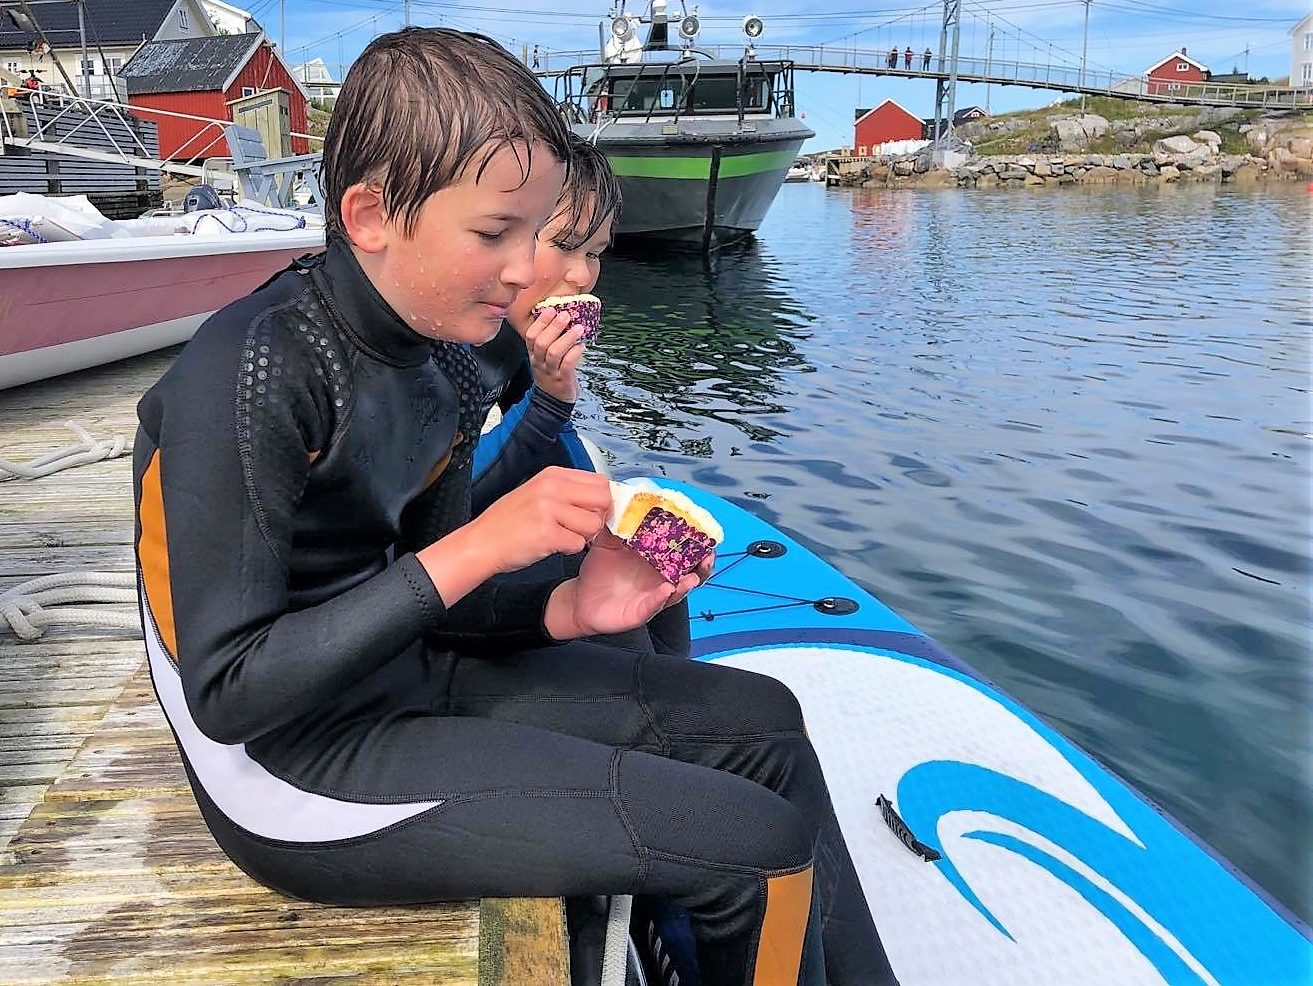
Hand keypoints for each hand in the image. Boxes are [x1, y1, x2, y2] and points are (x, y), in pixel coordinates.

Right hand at [471, 466, 611, 574]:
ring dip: (582, 536)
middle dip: (597, 517)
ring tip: (560, 536)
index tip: (591, 512)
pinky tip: (551, 545)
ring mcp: (549, 510)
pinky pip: (578, 544)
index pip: (600, 481)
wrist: (481, 542)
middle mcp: (552, 488)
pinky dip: (569, 550)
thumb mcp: (538, 493)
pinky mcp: (547, 534)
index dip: (601, 501)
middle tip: (579, 528)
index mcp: (553, 475)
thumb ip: (568, 492)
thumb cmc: (509, 522)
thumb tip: (603, 499)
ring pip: (593, 524)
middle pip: (603, 499)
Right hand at [524, 306, 585, 401]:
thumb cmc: (552, 375)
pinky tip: (581, 346)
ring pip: (554, 353)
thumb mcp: (545, 358)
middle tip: (566, 315)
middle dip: (553, 327)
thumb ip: (550, 341)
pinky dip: (574, 354)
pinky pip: (567, 365)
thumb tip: (561, 318)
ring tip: (578, 328)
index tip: (550, 310)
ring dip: (567, 338)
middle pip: (542, 343)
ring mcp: (551, 372)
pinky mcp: (563, 380)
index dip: (540, 322)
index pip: (531, 336)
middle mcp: (540, 363)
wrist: (553, 402)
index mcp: (534, 355)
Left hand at [545, 530, 713, 638]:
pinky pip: (656, 605)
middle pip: (692, 573)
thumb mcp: (605, 543)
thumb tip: (615, 500)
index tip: (703, 530)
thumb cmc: (599, 572)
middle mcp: (661, 578)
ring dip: (688, 583)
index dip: (698, 542)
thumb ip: (613, 524)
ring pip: (679, 591)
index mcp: (657, 560)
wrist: (580, 599)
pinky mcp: (642, 611)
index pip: (684, 551)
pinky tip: (667, 589)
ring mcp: (654, 596)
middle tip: (708, 554)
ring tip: (692, 576)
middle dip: (704, 564)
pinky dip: (662, 597)